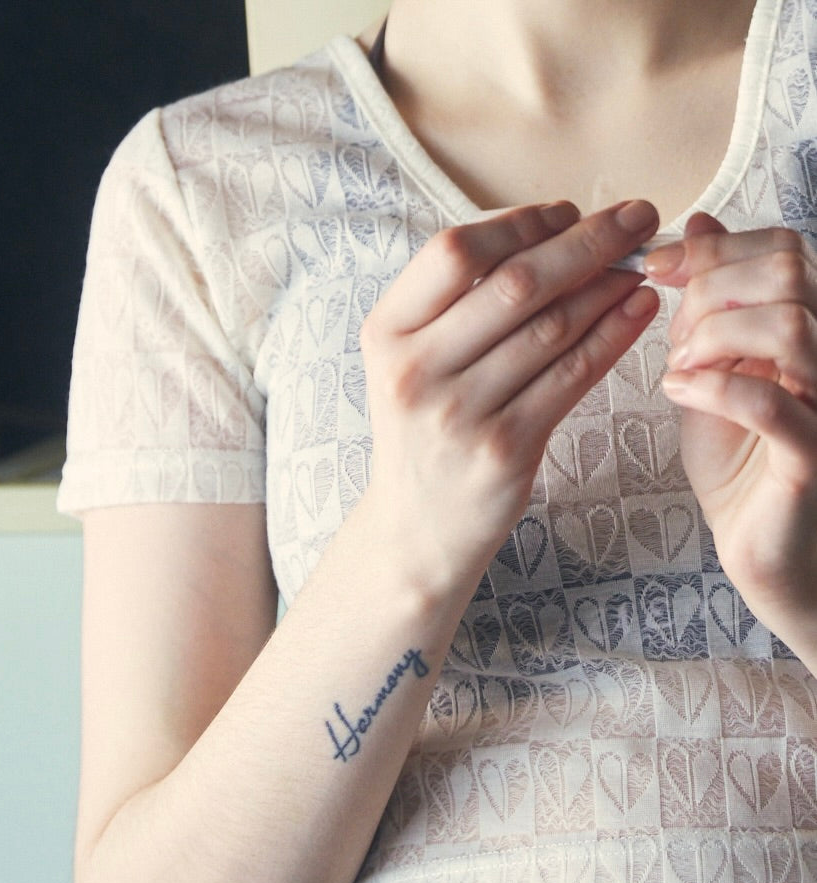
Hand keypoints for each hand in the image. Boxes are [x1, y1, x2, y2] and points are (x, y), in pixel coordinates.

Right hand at [360, 199, 660, 596]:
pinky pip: (571, 377)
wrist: (419, 527)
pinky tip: (638, 311)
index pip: (453, 250)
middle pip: (513, 283)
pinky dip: (612, 336)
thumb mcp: (410, 362)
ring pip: (551, 327)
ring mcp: (460, 413)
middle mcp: (415, 370)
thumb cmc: (425, 432)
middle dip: (585, 241)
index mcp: (386, 333)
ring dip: (607, 286)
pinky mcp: (505, 449)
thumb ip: (455, 304)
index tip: (566, 212)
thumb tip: (547, 233)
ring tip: (641, 264)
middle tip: (635, 216)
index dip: (519, 222)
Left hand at [646, 213, 816, 634]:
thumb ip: (710, 302)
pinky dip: (714, 387)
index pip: (784, 248)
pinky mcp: (813, 456)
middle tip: (674, 340)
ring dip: (713, 337)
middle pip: (789, 272)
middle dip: (709, 292)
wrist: (760, 542)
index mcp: (812, 324)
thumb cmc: (738, 458)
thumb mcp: (713, 365)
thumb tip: (699, 224)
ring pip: (790, 324)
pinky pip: (772, 403)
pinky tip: (680, 391)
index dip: (713, 248)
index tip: (655, 268)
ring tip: (681, 369)